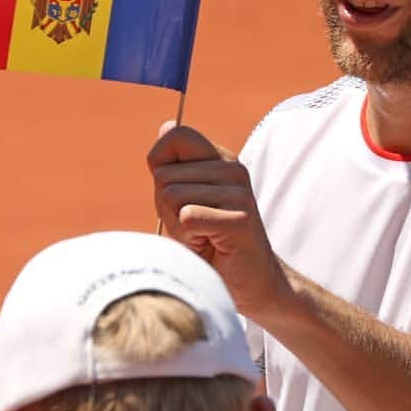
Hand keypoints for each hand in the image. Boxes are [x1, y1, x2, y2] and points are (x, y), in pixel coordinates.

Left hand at [147, 122, 290, 319]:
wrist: (251, 284)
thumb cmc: (212, 244)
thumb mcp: (186, 200)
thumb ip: (176, 167)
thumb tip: (166, 126)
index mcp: (221, 159)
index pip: (176, 135)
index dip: (158, 163)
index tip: (172, 193)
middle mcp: (233, 169)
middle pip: (164, 175)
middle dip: (165, 207)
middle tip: (193, 227)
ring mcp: (239, 192)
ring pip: (171, 197)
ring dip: (176, 225)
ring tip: (202, 236)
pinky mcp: (239, 218)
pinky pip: (186, 218)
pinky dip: (188, 239)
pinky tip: (209, 246)